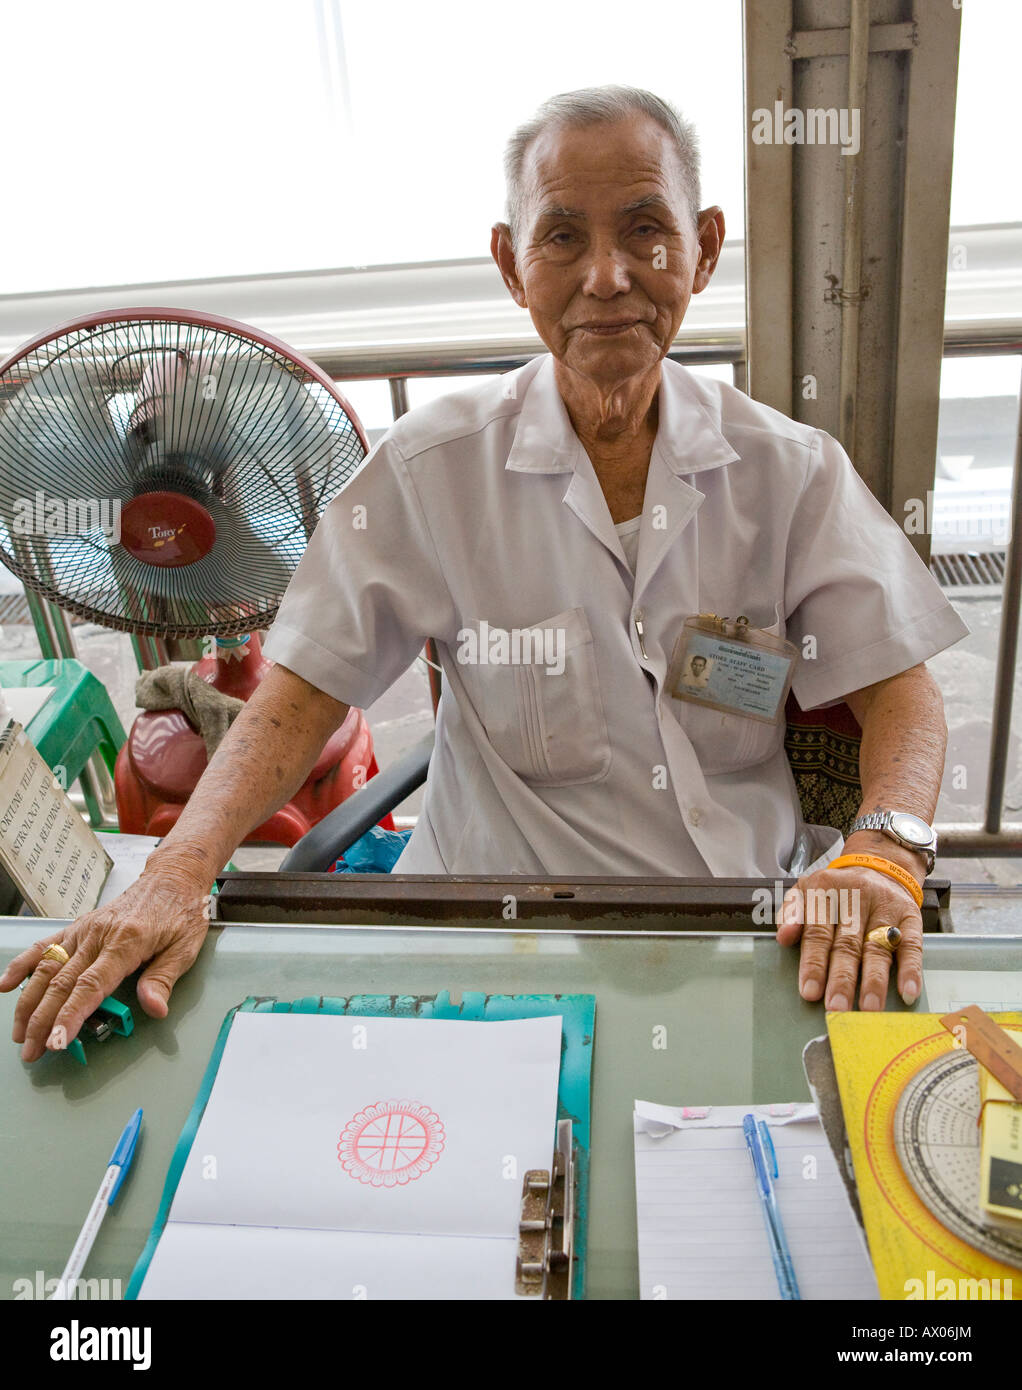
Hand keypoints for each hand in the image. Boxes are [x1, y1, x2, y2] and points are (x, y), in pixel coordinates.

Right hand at [0, 863, 212, 1062]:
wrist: (173, 878)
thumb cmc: (182, 912)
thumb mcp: (185, 948)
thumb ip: (163, 979)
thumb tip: (154, 1009)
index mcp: (127, 941)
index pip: (91, 986)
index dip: (70, 1016)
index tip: (56, 1041)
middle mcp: (99, 935)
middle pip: (62, 983)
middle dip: (43, 1021)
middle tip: (33, 1051)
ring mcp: (85, 929)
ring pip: (47, 968)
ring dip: (29, 1002)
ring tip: (20, 1033)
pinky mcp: (79, 925)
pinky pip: (45, 945)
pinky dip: (23, 964)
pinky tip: (6, 984)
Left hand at [774, 864, 922, 1010]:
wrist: (878, 865)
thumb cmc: (835, 890)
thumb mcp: (805, 890)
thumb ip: (791, 913)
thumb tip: (784, 937)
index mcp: (826, 891)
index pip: (818, 931)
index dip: (813, 963)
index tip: (810, 992)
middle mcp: (857, 897)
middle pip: (848, 944)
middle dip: (842, 979)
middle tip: (836, 1007)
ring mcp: (886, 908)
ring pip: (878, 948)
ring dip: (874, 981)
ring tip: (869, 1008)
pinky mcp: (910, 917)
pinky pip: (912, 946)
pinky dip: (911, 971)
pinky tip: (907, 992)